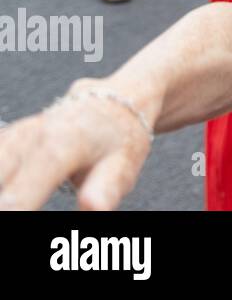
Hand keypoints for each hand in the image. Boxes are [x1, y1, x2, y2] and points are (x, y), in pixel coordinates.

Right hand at [0, 82, 152, 209]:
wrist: (118, 101)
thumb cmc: (121, 139)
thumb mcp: (124, 163)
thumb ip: (106, 188)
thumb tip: (92, 208)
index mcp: (60, 145)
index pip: (22, 193)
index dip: (12, 213)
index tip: (10, 224)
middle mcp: (29, 137)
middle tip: (7, 213)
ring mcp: (14, 137)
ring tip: (5, 206)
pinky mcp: (7, 140)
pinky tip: (4, 194)